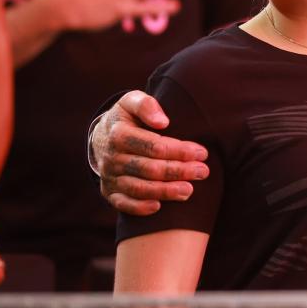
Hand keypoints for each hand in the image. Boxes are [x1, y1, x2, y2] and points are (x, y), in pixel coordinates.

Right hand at [94, 91, 208, 215]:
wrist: (103, 135)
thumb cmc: (127, 116)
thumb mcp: (132, 101)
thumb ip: (146, 104)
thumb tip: (162, 121)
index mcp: (118, 134)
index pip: (153, 146)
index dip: (179, 150)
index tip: (201, 153)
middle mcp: (112, 157)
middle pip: (149, 168)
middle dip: (179, 171)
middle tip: (203, 172)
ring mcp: (109, 176)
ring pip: (138, 188)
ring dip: (165, 191)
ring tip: (189, 190)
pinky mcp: (109, 191)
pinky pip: (122, 203)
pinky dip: (139, 207)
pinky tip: (158, 206)